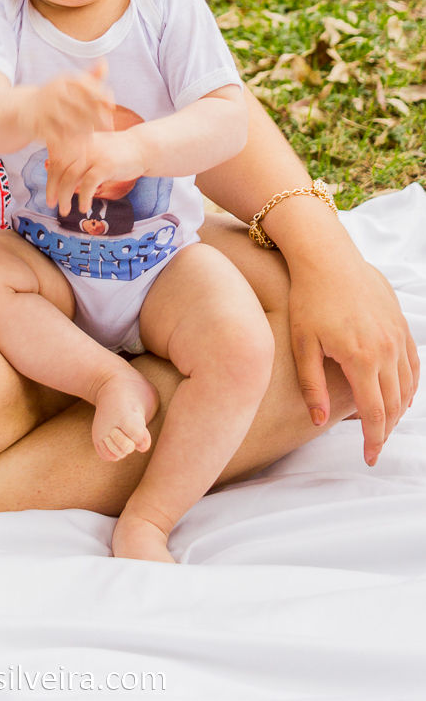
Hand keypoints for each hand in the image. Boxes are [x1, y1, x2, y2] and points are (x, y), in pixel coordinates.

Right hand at [29, 62, 113, 149]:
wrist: (25, 108)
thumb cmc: (57, 96)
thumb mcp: (71, 84)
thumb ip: (91, 77)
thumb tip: (104, 61)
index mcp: (64, 80)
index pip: (87, 86)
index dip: (103, 96)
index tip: (112, 107)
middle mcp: (54, 90)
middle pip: (83, 106)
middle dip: (99, 118)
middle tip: (109, 128)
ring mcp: (45, 107)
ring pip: (72, 123)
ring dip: (85, 131)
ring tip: (91, 136)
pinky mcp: (37, 123)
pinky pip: (59, 136)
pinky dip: (69, 141)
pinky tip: (76, 143)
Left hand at [48, 129, 147, 218]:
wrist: (141, 147)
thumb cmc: (114, 151)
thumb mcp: (90, 149)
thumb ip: (73, 156)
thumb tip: (51, 168)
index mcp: (77, 139)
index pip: (55, 157)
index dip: (50, 175)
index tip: (50, 191)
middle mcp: (82, 144)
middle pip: (58, 167)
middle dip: (52, 188)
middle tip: (51, 203)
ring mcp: (94, 154)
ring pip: (70, 177)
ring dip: (64, 196)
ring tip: (64, 210)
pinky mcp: (106, 165)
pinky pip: (88, 183)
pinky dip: (83, 197)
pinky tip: (84, 207)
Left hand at [288, 251, 419, 465]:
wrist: (327, 258)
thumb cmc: (308, 299)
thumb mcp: (301, 344)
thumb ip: (311, 386)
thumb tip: (319, 421)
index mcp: (361, 359)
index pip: (373, 412)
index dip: (373, 439)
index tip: (368, 458)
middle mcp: (386, 350)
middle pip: (393, 404)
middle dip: (385, 430)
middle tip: (374, 446)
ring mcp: (397, 336)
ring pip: (407, 386)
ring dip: (398, 410)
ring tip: (383, 426)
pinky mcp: (400, 324)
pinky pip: (413, 363)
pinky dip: (410, 385)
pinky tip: (400, 396)